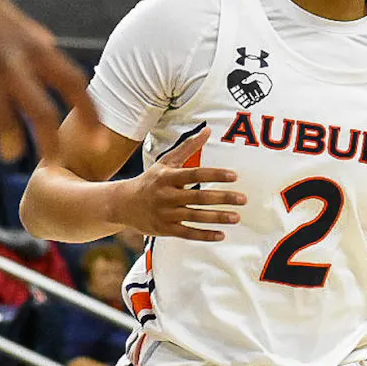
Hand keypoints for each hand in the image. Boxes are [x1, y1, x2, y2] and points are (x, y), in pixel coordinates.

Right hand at [110, 127, 245, 240]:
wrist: (123, 203)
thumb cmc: (150, 180)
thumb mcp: (166, 162)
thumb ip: (188, 147)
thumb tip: (208, 130)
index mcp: (168, 177)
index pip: (195, 174)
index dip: (215, 175)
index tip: (234, 176)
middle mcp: (167, 195)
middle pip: (198, 197)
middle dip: (222, 198)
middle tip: (243, 199)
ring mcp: (166, 214)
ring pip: (195, 216)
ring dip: (218, 217)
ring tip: (237, 217)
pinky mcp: (165, 230)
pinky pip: (188, 233)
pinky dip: (205, 235)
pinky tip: (221, 235)